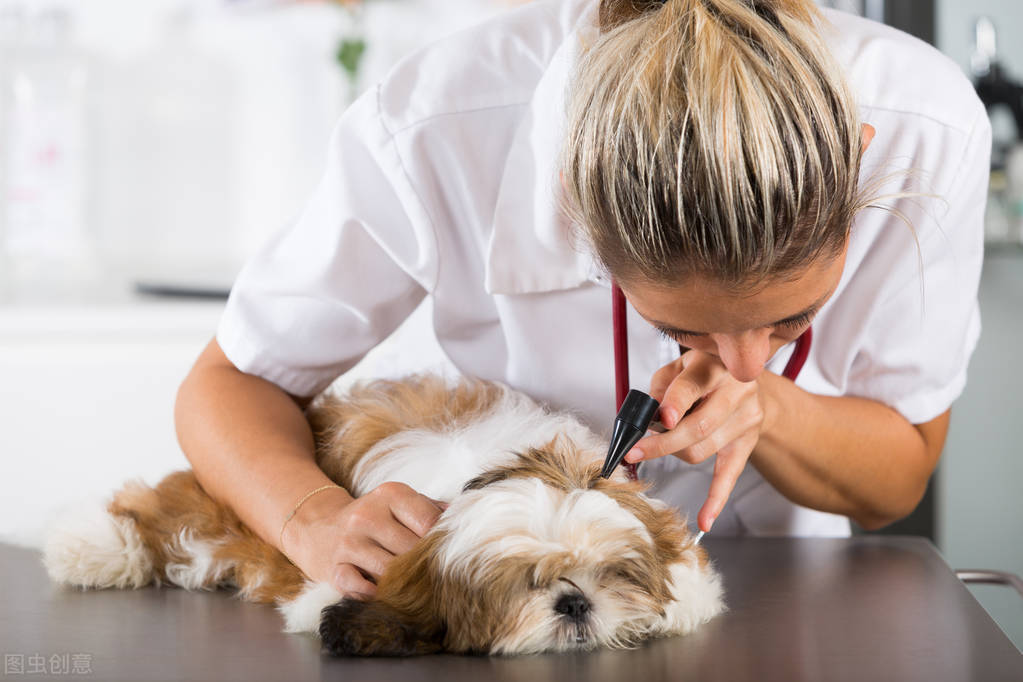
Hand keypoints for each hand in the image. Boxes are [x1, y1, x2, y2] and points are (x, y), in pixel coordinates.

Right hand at [280, 481, 446, 597]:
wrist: (318, 526)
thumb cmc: (373, 517)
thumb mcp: (399, 502)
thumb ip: (432, 509)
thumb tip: (465, 520)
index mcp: (390, 494)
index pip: (429, 522)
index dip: (442, 543)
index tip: (449, 554)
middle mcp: (367, 515)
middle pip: (412, 550)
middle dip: (426, 566)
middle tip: (437, 577)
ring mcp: (348, 543)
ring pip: (390, 571)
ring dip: (404, 583)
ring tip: (416, 588)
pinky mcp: (333, 569)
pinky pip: (360, 588)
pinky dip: (375, 594)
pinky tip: (384, 592)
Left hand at [624, 350, 771, 532]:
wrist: (744, 381)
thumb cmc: (703, 373)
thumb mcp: (679, 366)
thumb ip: (661, 388)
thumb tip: (645, 418)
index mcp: (714, 366)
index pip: (693, 387)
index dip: (675, 404)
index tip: (660, 419)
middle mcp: (737, 391)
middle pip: (699, 427)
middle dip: (663, 444)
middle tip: (635, 452)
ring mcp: (746, 419)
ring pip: (703, 450)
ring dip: (674, 453)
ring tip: (659, 445)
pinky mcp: (747, 443)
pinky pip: (730, 475)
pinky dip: (716, 500)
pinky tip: (704, 520)